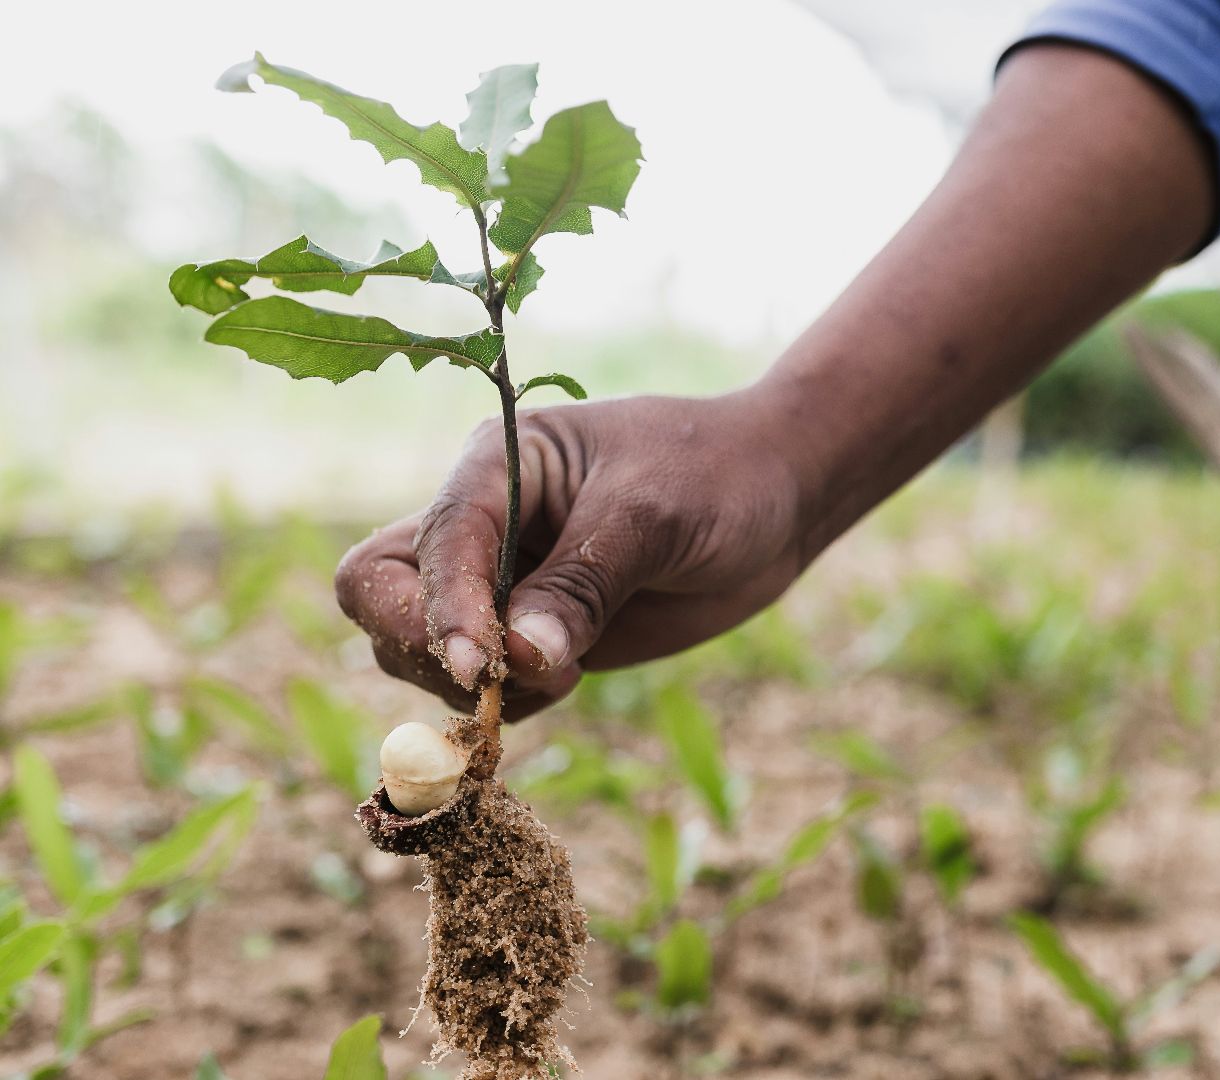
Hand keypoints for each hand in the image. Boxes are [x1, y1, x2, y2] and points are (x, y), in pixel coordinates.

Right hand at [335, 390, 805, 718]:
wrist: (777, 495)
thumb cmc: (716, 476)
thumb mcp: (653, 517)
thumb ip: (583, 584)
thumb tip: (518, 659)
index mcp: (494, 466)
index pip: (430, 544)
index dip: (443, 610)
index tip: (483, 667)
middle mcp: (481, 523)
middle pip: (381, 594)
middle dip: (422, 646)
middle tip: (502, 680)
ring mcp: (501, 582)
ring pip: (417, 649)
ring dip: (472, 686)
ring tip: (568, 673)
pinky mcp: (531, 632)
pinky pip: (481, 685)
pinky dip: (508, 703)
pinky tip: (572, 681)